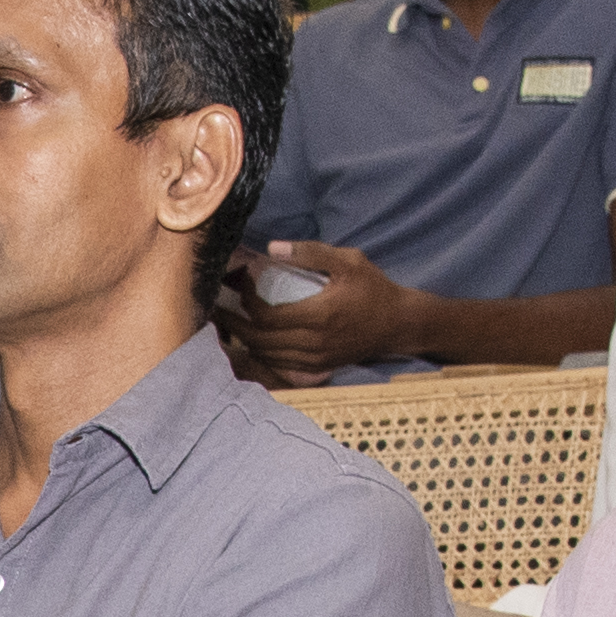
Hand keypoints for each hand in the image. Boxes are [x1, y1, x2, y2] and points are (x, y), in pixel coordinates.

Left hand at [214, 244, 410, 387]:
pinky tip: (252, 341)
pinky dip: (262, 354)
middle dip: (233, 324)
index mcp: (319, 315)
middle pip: (258, 340)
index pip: (265, 316)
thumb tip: (271, 248)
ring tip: (228, 323)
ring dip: (244, 340)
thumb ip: (310, 253)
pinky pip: (280, 366)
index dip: (246, 300)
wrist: (400, 324)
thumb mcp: (348, 261)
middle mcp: (314, 342)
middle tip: (215, 308)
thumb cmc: (374, 289)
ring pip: (266, 356)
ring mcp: (316, 359)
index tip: (242, 281)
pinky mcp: (319, 368)